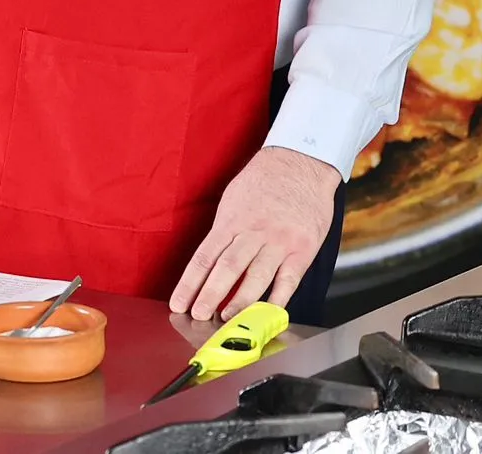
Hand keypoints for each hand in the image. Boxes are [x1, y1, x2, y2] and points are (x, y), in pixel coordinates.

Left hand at [169, 147, 339, 321]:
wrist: (300, 163)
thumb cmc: (263, 181)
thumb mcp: (233, 200)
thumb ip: (223, 231)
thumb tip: (208, 261)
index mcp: (231, 221)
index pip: (205, 256)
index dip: (190, 283)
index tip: (179, 302)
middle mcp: (253, 232)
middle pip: (227, 268)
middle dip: (210, 295)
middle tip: (198, 315)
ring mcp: (279, 242)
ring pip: (256, 276)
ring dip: (240, 301)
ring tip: (226, 318)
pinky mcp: (302, 249)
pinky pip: (288, 279)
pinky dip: (277, 299)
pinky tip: (266, 314)